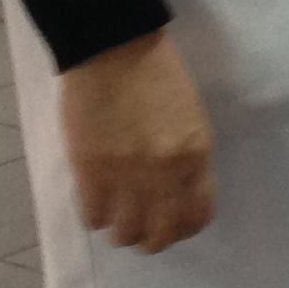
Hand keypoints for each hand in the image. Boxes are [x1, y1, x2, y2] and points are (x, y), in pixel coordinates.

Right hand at [57, 31, 214, 252]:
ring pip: (125, 233)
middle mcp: (166, 172)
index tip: (172, 222)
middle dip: (152, 238)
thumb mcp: (190, 119)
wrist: (114, 49)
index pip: (198, 216)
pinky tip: (95, 200)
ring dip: (121, 230)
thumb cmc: (157, 77)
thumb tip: (175, 194)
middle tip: (141, 227)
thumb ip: (187, 159)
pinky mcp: (90, 170)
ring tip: (116, 216)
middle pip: (161, 234)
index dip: (183, 228)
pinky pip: (93, 216)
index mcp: (196, 155)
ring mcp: (127, 174)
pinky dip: (95, 215)